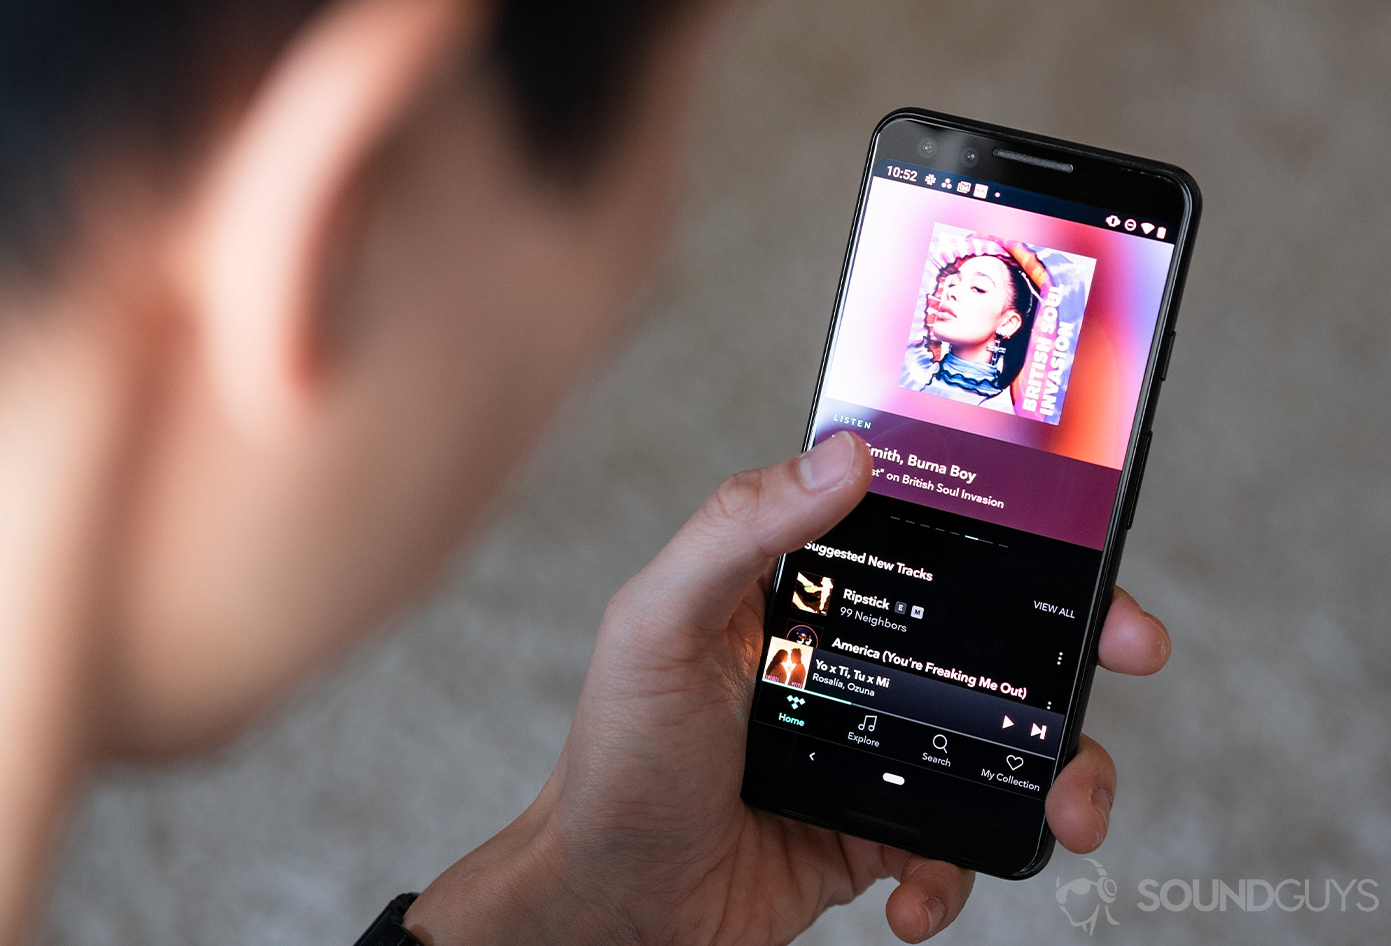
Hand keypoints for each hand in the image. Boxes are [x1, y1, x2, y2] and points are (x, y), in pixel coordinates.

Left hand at [407, 433, 1171, 944]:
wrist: (609, 906)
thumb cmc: (616, 758)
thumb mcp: (659, 626)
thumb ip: (737, 532)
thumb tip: (845, 451)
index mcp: (799, 591)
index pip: (921, 536)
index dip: (1010, 528)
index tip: (1083, 540)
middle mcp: (845, 659)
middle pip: (987, 636)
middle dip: (1073, 648)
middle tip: (1131, 656)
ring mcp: (867, 746)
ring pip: (997, 745)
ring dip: (1054, 780)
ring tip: (1068, 820)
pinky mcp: (873, 832)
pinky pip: (955, 845)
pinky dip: (957, 878)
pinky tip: (916, 901)